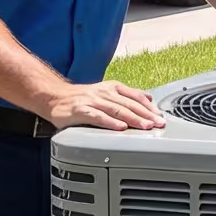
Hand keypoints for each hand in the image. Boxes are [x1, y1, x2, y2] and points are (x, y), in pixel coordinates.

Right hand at [46, 80, 163, 131]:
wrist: (54, 97)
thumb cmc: (81, 98)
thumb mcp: (106, 92)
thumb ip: (126, 96)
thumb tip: (148, 97)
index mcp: (112, 88)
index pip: (134, 96)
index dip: (149, 106)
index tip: (160, 115)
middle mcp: (104, 93)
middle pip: (129, 104)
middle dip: (146, 114)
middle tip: (159, 123)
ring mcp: (92, 101)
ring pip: (116, 110)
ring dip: (133, 118)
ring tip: (145, 126)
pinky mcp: (81, 111)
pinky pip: (98, 117)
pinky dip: (110, 122)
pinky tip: (120, 128)